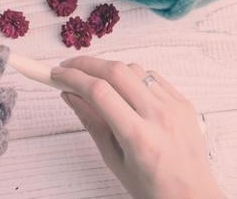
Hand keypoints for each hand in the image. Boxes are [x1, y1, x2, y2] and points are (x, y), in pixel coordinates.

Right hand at [51, 57, 224, 198]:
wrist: (192, 196)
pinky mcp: (184, 102)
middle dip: (85, 64)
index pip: (99, 92)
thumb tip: (69, 95)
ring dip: (107, 68)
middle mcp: (160, 116)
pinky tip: (120, 86)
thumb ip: (91, 122)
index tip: (57, 74)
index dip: (72, 77)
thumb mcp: (113, 158)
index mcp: (139, 137)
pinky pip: (151, 76)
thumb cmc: (152, 186)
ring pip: (133, 69)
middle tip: (67, 67)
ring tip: (92, 78)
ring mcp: (175, 106)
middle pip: (116, 71)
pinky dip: (130, 75)